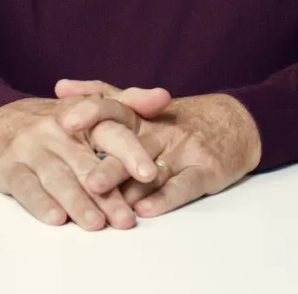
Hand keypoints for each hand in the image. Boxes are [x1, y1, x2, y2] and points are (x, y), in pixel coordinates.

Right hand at [0, 87, 171, 230]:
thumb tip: (164, 97)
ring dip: (78, 202)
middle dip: (108, 193)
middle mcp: (56, 129)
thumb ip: (129, 103)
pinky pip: (25, 186)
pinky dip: (40, 203)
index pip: (110, 131)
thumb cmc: (56, 123)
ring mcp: (31, 147)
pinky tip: (56, 218)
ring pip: (58, 177)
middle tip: (127, 219)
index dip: (130, 152)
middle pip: (86, 163)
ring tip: (97, 224)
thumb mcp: (90, 107)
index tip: (150, 174)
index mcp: (82, 115)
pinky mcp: (8, 167)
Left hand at [55, 78, 262, 218]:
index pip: (114, 105)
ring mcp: (183, 148)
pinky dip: (164, 198)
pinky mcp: (206, 169)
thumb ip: (104, 98)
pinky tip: (145, 210)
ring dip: (123, 180)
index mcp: (143, 115)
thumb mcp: (144, 108)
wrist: (237, 123)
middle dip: (102, 155)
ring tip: (97, 191)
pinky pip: (184, 184)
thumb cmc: (180, 121)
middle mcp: (160, 128)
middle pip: (127, 138)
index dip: (90, 110)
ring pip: (149, 166)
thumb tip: (60, 88)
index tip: (63, 121)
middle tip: (78, 171)